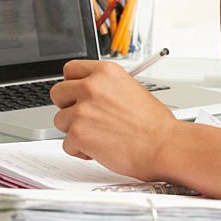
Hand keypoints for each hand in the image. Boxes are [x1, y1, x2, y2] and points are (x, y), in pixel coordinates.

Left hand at [50, 59, 176, 180]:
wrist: (162, 145)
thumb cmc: (154, 123)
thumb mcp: (131, 88)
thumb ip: (106, 88)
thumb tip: (89, 93)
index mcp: (106, 72)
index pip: (71, 69)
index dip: (72, 83)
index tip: (76, 93)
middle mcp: (91, 87)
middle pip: (58, 93)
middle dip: (68, 106)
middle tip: (84, 117)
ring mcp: (82, 110)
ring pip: (60, 120)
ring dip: (75, 130)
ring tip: (98, 135)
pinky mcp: (78, 133)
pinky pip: (66, 144)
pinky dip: (80, 150)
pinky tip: (99, 148)